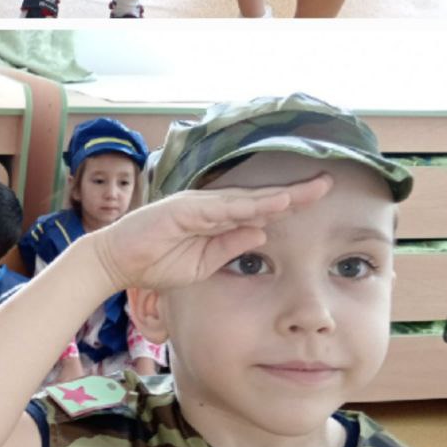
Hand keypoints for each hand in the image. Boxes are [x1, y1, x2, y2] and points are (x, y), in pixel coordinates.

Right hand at [91, 174, 332, 292]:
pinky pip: (221, 207)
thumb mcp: (204, 263)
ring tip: (311, 190)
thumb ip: (231, 246)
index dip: (289, 203)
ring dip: (278, 194)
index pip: (259, 210)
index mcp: (216, 220)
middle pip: (259, 197)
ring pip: (245, 198)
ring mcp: (197, 205)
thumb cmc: (156, 264)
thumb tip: (262, 232)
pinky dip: (248, 204)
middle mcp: (210, 207)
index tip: (319, 198)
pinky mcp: (183, 209)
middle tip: (328, 183)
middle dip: (295, 191)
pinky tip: (272, 202)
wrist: (118, 263)